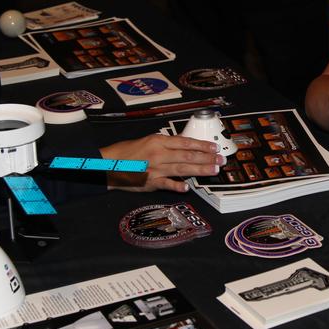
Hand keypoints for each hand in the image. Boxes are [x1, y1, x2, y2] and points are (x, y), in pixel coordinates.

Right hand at [100, 133, 222, 192]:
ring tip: (213, 170)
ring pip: (182, 169)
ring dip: (200, 170)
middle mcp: (158, 154)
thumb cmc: (127, 152)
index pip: (185, 142)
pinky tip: (187, 188)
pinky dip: (176, 186)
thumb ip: (166, 144)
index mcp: (158, 141)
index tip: (214, 147)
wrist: (108, 165)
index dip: (202, 145)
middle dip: (207, 158)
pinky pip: (166, 184)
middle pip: (188, 156)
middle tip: (221, 160)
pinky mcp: (149, 182)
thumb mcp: (148, 141)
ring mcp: (155, 169)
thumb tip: (185, 144)